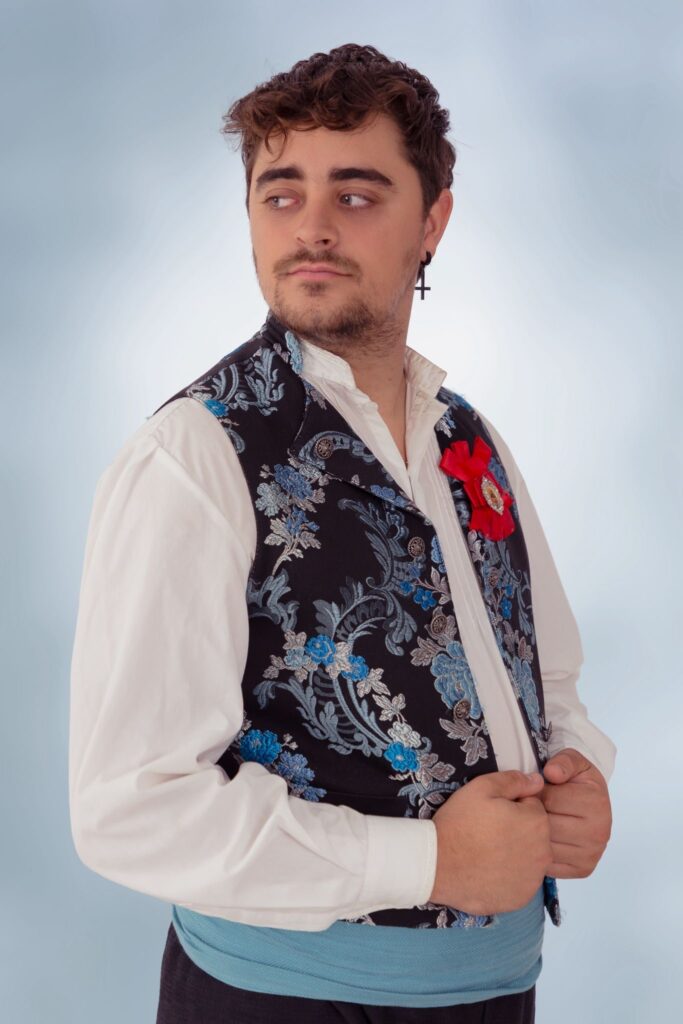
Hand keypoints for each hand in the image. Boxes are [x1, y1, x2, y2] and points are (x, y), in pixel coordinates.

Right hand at [429, 770, 551, 915]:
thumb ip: (514, 781)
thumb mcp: (481, 788)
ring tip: (487, 852)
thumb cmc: (459, 823)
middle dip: (518, 829)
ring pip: (529, 858)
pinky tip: (490, 870)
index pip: (533, 807)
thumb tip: (537, 780)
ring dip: (516, 853)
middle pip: (535, 833)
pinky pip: (521, 881)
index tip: (493, 813)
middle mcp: (543, 852)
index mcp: (537, 821)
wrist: (437, 865)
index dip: (512, 807)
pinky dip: (510, 876)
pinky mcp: (522, 898)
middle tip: (488, 832)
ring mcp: (533, 878)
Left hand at [540, 747, 612, 878]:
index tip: (534, 789)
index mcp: (597, 803)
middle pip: (546, 825)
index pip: (549, 799)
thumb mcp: (574, 761)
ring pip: (545, 846)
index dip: (535, 792)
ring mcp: (591, 854)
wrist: (591, 801)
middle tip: (529, 807)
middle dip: (532, 813)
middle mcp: (598, 832)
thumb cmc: (578, 781)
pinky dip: (539, 853)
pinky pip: (549, 864)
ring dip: (532, 834)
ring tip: (533, 822)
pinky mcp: (583, 869)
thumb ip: (563, 761)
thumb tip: (551, 773)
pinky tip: (539, 839)